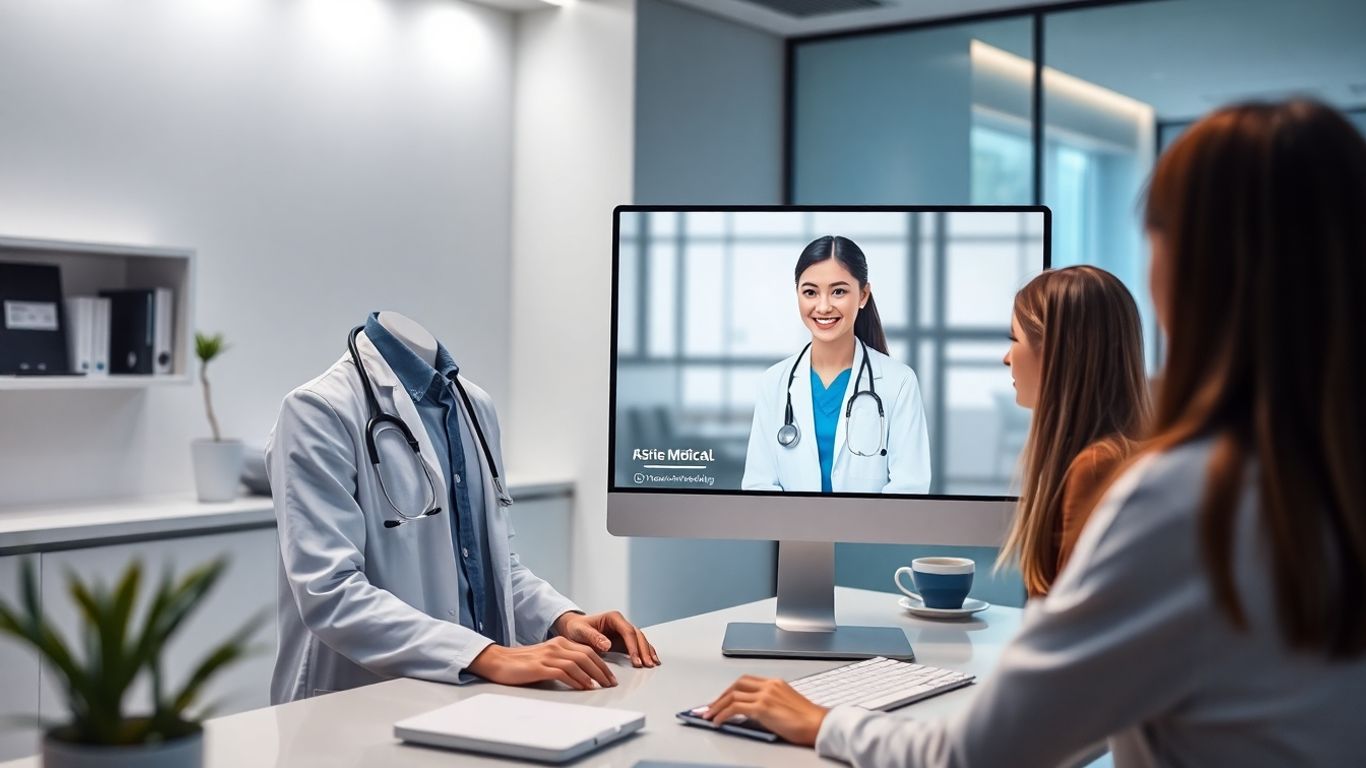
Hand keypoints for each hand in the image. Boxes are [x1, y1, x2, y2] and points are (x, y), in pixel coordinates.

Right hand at [466, 636, 616, 689]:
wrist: (497, 661)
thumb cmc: (521, 663)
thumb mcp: (545, 657)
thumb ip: (562, 662)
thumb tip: (582, 676)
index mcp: (559, 642)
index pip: (587, 651)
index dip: (601, 664)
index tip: (609, 676)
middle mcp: (556, 646)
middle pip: (587, 655)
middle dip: (602, 670)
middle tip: (611, 683)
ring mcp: (548, 655)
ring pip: (578, 663)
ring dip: (592, 676)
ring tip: (601, 687)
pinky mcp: (540, 667)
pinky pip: (564, 672)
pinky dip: (577, 680)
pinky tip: (583, 687)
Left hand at [553, 610, 659, 667]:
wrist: (574, 629)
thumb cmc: (576, 628)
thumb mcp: (581, 632)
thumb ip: (594, 637)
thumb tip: (608, 645)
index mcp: (613, 618)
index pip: (628, 631)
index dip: (633, 646)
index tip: (635, 659)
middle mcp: (621, 623)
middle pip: (637, 636)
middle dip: (643, 650)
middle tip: (647, 664)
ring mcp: (624, 632)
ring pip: (640, 640)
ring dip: (647, 652)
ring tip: (652, 664)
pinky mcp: (624, 641)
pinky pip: (638, 646)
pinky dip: (645, 653)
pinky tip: (651, 660)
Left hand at [703, 676, 827, 746]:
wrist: (819, 724)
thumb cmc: (808, 720)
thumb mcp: (786, 706)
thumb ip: (769, 704)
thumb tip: (752, 714)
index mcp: (775, 683)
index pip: (746, 681)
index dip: (731, 690)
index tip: (722, 699)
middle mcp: (769, 685)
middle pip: (736, 685)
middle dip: (721, 696)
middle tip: (711, 706)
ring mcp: (765, 695)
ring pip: (732, 695)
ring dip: (717, 705)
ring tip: (709, 715)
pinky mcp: (762, 708)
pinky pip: (734, 708)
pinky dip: (722, 714)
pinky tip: (717, 721)